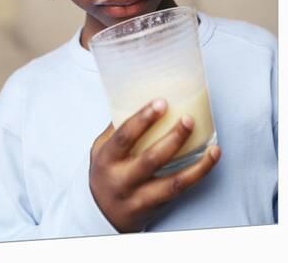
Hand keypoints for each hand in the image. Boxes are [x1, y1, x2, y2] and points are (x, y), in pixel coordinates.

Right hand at [89, 99, 220, 232]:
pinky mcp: (155, 206)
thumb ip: (117, 128)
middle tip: (188, 120)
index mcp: (107, 159)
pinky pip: (180, 190)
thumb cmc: (104, 173)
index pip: (124, 137)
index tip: (161, 103)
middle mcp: (122, 179)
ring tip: (211, 146)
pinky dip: (199, 173)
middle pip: (150, 159)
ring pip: (171, 181)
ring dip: (195, 164)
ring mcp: (139, 196)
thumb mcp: (101, 149)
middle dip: (173, 138)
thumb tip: (136, 98)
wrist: (101, 214)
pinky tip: (211, 158)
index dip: (143, 119)